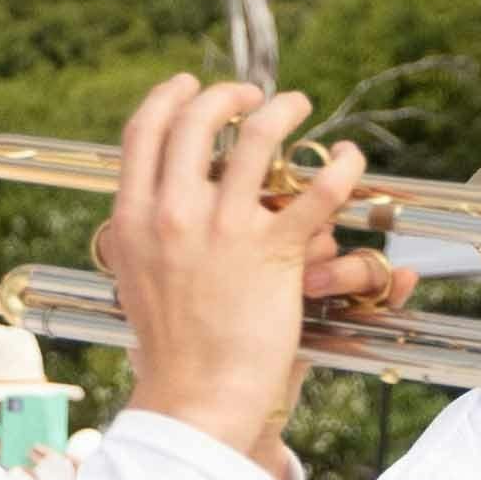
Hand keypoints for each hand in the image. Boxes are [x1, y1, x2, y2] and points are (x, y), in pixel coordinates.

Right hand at [86, 75, 367, 466]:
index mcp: (133, 217)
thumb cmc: (172, 344)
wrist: (197, 394)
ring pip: (258, 139)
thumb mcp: (137, 275)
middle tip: (251, 94)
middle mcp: (174, 214)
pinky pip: (319, 191)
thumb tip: (156, 196)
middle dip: (227, 94)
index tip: (189, 85)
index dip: (169, 98)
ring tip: (297, 105)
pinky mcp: (275, 253)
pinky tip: (347, 157)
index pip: (143, 132)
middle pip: (198, 121)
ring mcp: (225, 230)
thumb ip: (145, 230)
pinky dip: (340, 166)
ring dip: (282, 110)